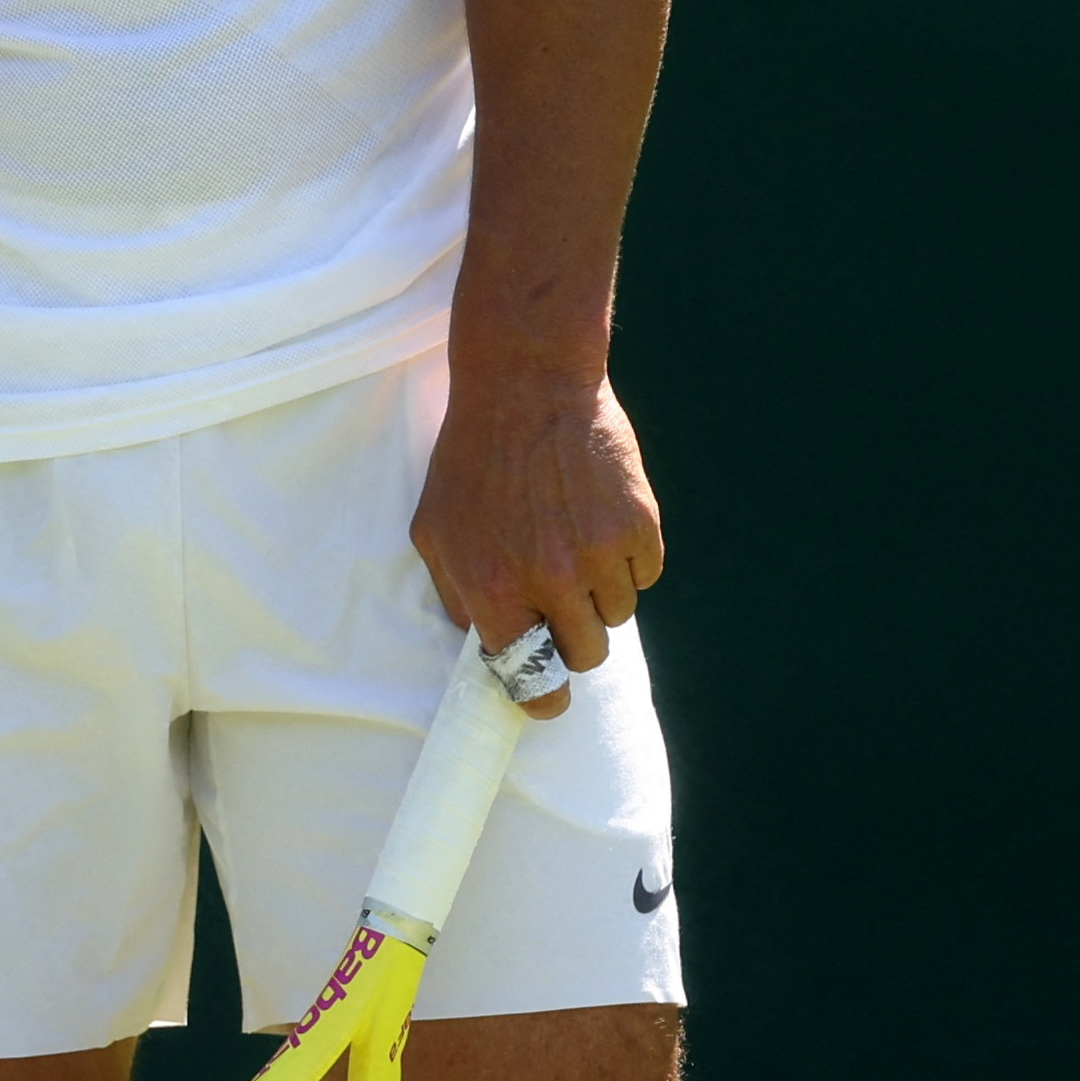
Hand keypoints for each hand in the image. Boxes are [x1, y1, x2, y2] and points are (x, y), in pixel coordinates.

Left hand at [407, 368, 661, 719]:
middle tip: (559, 601)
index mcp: (495, 590)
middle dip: (572, 637)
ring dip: (599, 591)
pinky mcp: (639, 525)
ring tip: (573, 541)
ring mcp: (600, 554)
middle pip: (586, 655)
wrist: (525, 384)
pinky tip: (599, 518)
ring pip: (618, 614)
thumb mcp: (434, 529)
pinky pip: (645, 573)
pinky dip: (628, 558)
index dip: (542, 696)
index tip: (547, 694)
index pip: (532, 681)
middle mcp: (550, 581)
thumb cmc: (472, 457)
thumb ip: (455, 594)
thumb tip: (481, 642)